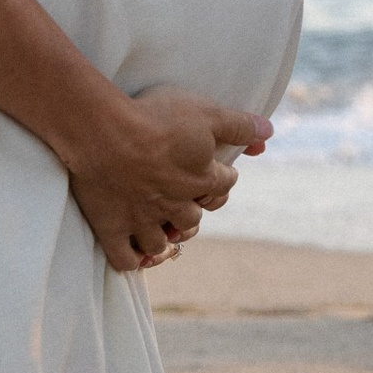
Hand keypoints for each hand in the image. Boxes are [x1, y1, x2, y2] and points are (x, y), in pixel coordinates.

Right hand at [59, 86, 273, 274]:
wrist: (103, 132)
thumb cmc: (156, 117)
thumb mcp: (207, 112)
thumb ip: (239, 125)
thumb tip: (269, 133)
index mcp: (201, 179)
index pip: (225, 184)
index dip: (223, 175)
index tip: (216, 169)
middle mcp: (176, 205)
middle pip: (195, 217)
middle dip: (195, 207)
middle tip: (186, 196)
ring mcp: (143, 221)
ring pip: (164, 243)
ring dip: (167, 235)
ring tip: (164, 225)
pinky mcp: (111, 228)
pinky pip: (125, 260)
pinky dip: (133, 259)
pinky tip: (136, 251)